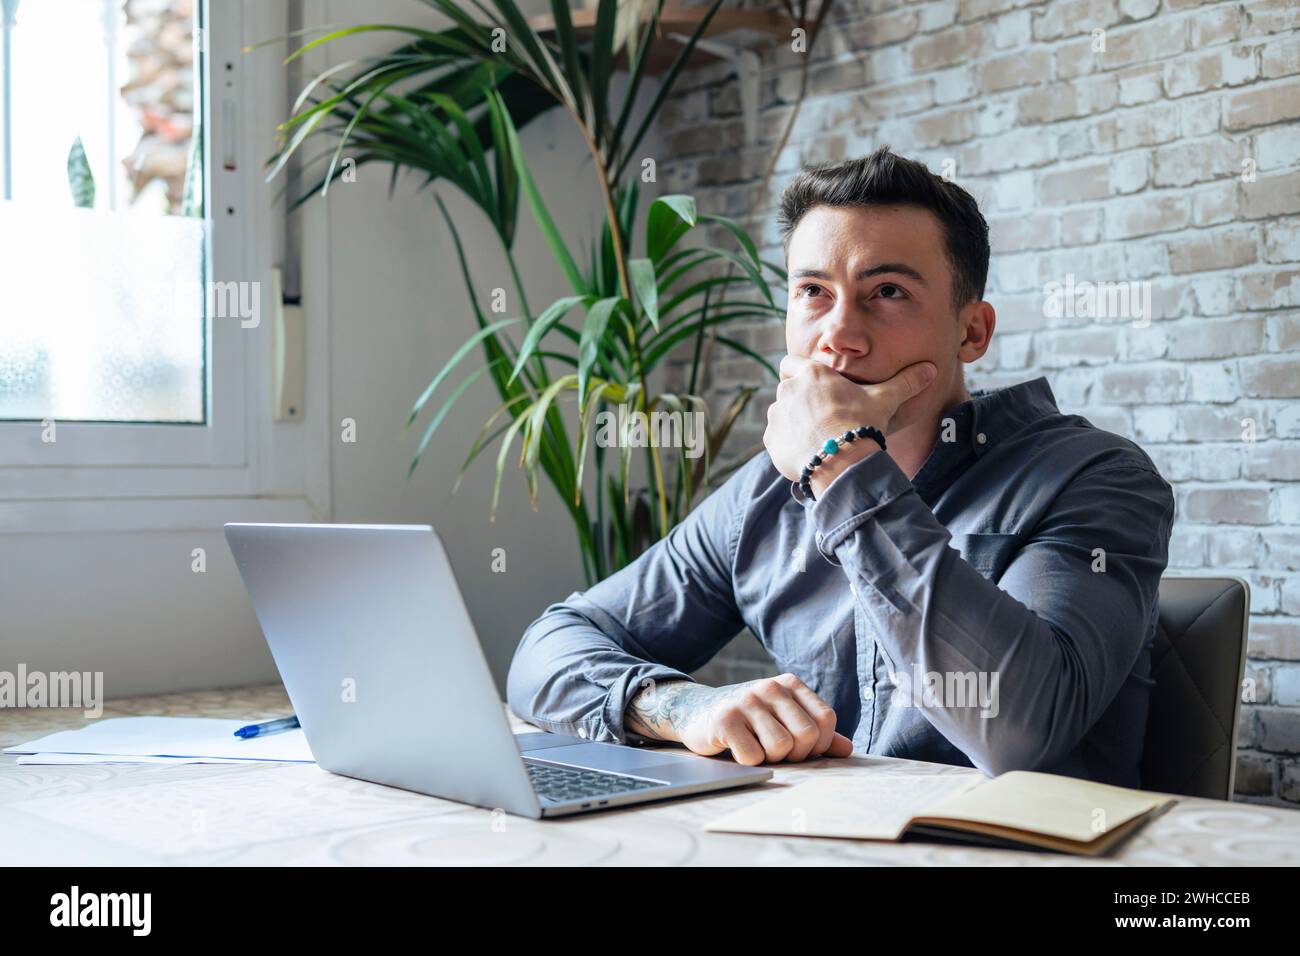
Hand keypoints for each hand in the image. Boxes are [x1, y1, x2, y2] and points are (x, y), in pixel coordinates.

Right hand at [627, 675, 854, 764]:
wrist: (697, 713)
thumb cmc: (748, 720)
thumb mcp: (783, 719)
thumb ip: (816, 733)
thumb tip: (847, 749)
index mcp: (790, 684)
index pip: (826, 720)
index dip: (818, 744)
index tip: (800, 748)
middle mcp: (770, 687)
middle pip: (806, 736)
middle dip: (795, 754)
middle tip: (776, 752)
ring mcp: (746, 701)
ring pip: (781, 748)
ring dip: (770, 759)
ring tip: (755, 747)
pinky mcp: (725, 719)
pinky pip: (753, 756)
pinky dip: (748, 762)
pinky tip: (736, 749)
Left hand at [763, 357, 936, 484]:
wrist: (843, 464)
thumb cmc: (863, 425)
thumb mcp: (886, 400)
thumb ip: (905, 382)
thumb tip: (931, 369)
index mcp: (810, 374)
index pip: (791, 363)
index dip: (800, 374)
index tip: (814, 388)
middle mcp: (787, 390)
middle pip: (787, 390)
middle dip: (800, 401)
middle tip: (823, 417)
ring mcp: (776, 415)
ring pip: (781, 414)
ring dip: (793, 422)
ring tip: (818, 438)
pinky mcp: (770, 440)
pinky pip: (776, 438)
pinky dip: (788, 443)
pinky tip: (810, 452)